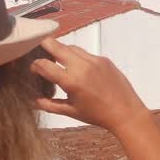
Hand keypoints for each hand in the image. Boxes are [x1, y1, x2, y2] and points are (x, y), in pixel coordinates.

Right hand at [30, 37, 151, 134]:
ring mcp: (94, 60)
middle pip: (55, 45)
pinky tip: (79, 69)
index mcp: (71, 81)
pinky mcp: (104, 59)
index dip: (35, 65)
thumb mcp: (71, 112)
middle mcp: (81, 66)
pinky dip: (78, 58)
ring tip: (60, 63)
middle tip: (41, 54)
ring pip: (70, 47)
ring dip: (62, 52)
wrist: (126, 112)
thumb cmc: (97, 115)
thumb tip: (33, 101)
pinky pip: (85, 53)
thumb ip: (50, 105)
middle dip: (44, 47)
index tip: (34, 69)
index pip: (44, 64)